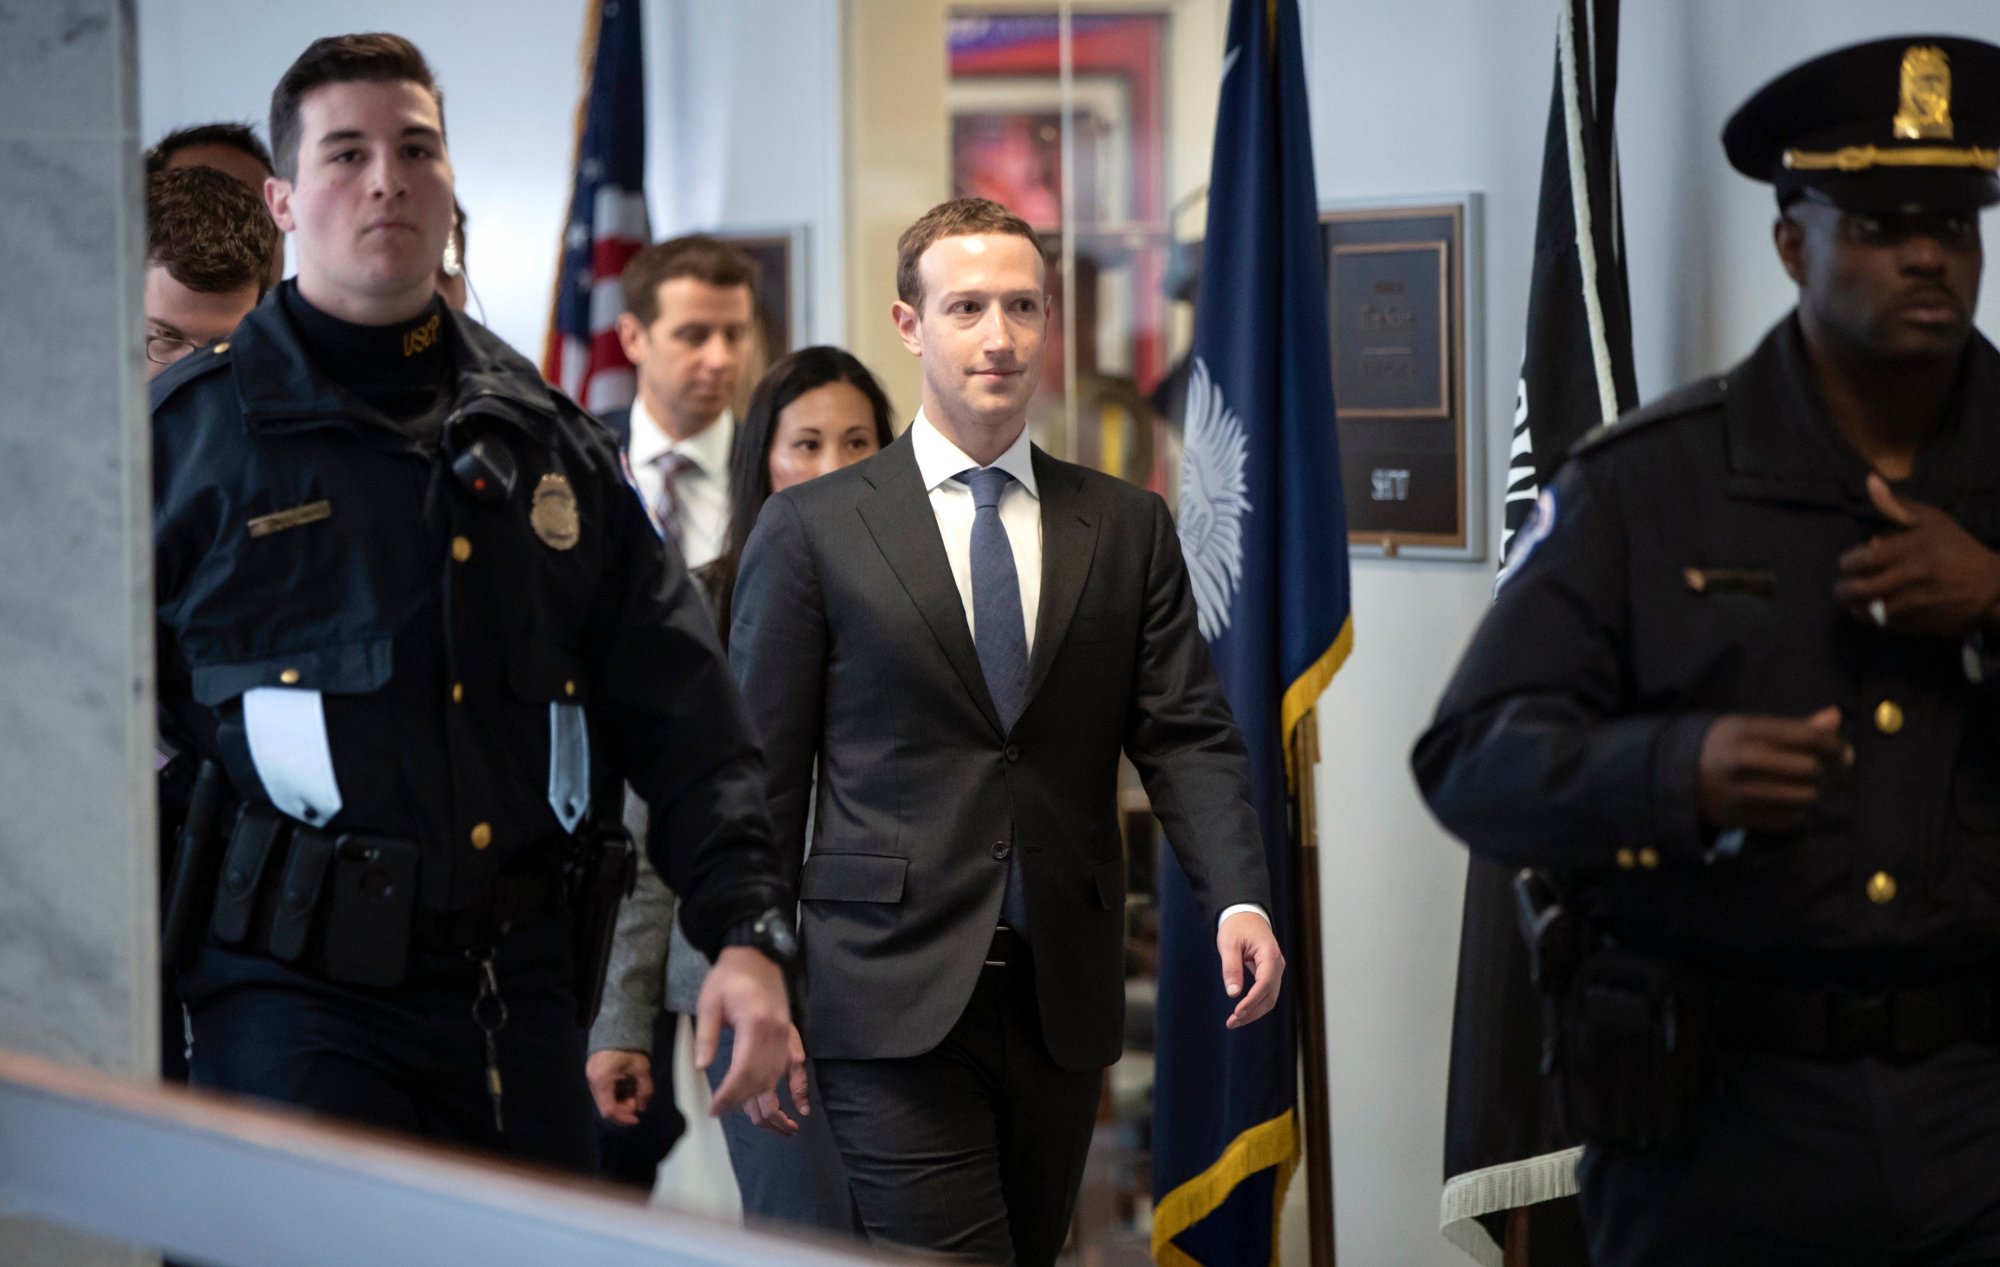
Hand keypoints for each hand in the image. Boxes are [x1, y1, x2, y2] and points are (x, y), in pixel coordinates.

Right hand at [586, 1049, 651, 1125]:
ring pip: (603, 1099)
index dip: (623, 1118)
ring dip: (619, 1101)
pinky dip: (614, 1093)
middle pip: (605, 1106)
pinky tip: (626, 1086)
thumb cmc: (631, 1047)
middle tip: (637, 1099)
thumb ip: (644, 1091)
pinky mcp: (592, 1072)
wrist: (618, 1025)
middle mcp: (592, 1080)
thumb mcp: (642, 1069)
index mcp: (602, 1080)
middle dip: (623, 1108)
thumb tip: (642, 1107)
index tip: (637, 1118)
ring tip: (633, 1091)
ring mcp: (590, 1076)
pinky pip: (602, 1090)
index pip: (609, 1110)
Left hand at [693, 946, 807, 1134]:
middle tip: (724, 1113)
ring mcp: (786, 1034)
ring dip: (769, 1101)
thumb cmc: (728, 977)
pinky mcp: (790, 1033)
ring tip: (761, 1124)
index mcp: (754, 1024)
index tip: (716, 1109)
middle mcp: (775, 1033)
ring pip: (778, 1077)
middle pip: (762, 1079)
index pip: (743, 1071)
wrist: (756, 955)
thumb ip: (706, 1035)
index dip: (730, 1095)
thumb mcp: (708, 1002)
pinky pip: (798, 1065)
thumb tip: (701, 1066)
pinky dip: (799, 1087)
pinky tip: (801, 1107)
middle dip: (744, 1103)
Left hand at [1217, 910, 1284, 1029]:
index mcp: (1269, 954)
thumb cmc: (1236, 926)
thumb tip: (1233, 993)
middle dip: (1252, 1012)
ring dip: (1254, 1012)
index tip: (1237, 1013)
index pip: (1265, 984)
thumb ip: (1231, 967)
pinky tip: (1241, 1012)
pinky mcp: (1270, 973)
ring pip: (1270, 998)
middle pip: (1270, 996)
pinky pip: (1266, 993)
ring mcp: (1276, 969)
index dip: (1252, 1001)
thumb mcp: (1229, 944)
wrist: (1245, 914)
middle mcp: (1277, 964)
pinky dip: (1255, 1004)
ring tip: (1234, 1021)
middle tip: (1232, 1022)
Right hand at [1698, 707, 1848, 832]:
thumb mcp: (1749, 728)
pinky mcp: (1741, 817)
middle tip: (1816, 770)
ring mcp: (1741, 791)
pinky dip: (1795, 812)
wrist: (1674, 778)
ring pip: (1804, 796)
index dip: (1833, 745)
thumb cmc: (1720, 747)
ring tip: (1800, 787)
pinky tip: (1784, 803)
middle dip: (1819, 770)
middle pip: (1809, 768)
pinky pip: (1789, 819)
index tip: (1843, 752)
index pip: (1806, 737)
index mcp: (1745, 731)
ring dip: (1809, 792)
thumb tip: (1835, 717)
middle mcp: (1744, 760)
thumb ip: (1794, 726)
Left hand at [1834, 475, 1999, 637]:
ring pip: (1866, 611)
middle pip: (1858, 589)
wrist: (1993, 588)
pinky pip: (1882, 626)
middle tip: (1842, 586)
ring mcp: (1915, 605)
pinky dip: (1872, 619)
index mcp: (1912, 550)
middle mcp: (1911, 578)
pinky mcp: (1918, 625)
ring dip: (1853, 606)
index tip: (1847, 564)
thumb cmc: (1958, 550)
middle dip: (1842, 588)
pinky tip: (1873, 610)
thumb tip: (1870, 481)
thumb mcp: (1933, 521)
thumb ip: (1897, 506)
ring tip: (1854, 600)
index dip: (1847, 563)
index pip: (1861, 560)